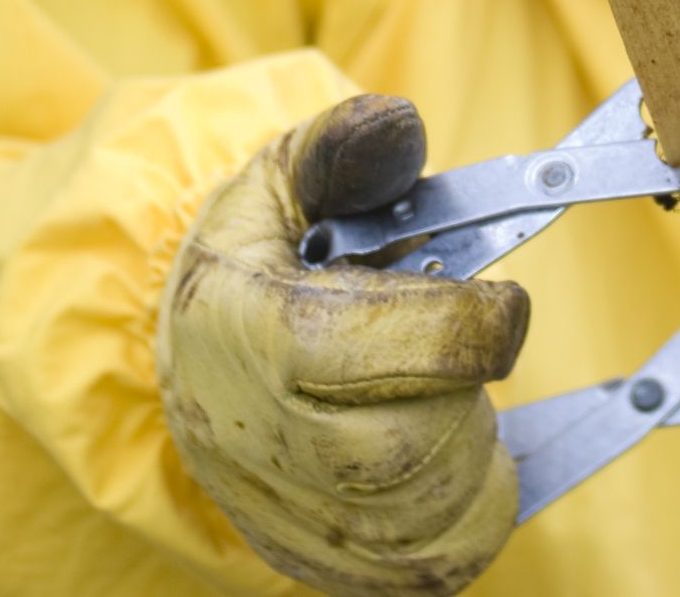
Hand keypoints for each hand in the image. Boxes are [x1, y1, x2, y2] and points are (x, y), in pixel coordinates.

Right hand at [158, 96, 529, 594]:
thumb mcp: (278, 179)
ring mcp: (284, 508)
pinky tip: (455, 459)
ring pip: (430, 515)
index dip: (476, 325)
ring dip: (469, 451)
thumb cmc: (248, 259)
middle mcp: (260, 435)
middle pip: (410, 451)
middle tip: (459, 351)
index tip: (502, 301)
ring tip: (439, 395)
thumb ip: (343, 148)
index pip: (391, 350)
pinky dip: (470, 514)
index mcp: (257, 330)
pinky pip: (430, 565)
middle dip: (462, 395)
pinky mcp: (311, 556)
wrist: (177, 353)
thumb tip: (400, 127)